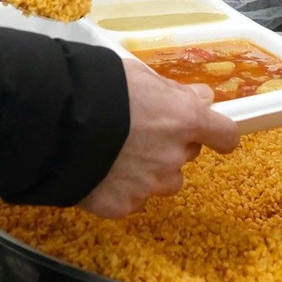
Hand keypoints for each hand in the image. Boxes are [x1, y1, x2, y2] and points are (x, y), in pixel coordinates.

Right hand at [79, 57, 238, 217]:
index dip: (219, 134)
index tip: (212, 133)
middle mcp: (174, 157)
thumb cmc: (100, 89)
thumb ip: (174, 91)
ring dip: (149, 170)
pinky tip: (99, 169)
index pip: (225, 135)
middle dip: (170, 144)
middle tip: (138, 130)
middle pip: (186, 155)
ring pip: (162, 181)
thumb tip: (202, 98)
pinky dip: (120, 187)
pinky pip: (131, 198)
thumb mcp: (139, 75)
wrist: (56, 122)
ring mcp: (149, 186)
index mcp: (184, 120)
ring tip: (116, 152)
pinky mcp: (123, 205)